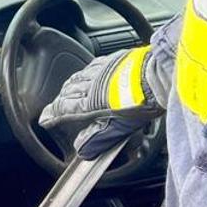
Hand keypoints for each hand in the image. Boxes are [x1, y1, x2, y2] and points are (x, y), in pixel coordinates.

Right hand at [38, 46, 162, 159]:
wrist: (161, 74)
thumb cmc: (145, 101)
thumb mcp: (121, 127)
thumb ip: (100, 137)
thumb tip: (83, 149)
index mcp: (91, 100)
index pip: (64, 108)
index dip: (52, 114)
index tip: (45, 119)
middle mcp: (92, 82)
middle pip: (69, 90)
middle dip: (60, 99)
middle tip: (55, 105)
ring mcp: (103, 68)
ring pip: (80, 76)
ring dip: (72, 84)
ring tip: (68, 89)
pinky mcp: (116, 58)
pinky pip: (94, 64)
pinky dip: (87, 71)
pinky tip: (92, 71)